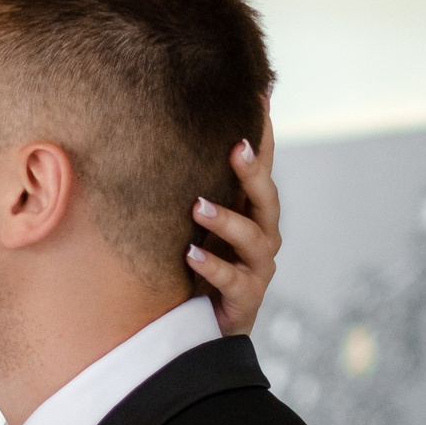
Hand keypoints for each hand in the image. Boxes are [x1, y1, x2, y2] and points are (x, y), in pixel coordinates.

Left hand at [188, 109, 279, 336]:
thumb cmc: (198, 264)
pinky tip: (190, 254)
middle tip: (236, 148)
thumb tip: (158, 132)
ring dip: (226, 219)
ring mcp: (257, 268)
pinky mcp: (246, 299)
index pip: (261, 167)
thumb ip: (189, 185)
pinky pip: (232, 280)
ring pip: (253, 238)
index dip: (264, 134)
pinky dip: (212, 265)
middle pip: (267, 198)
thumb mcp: (194, 222)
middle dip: (254, 172)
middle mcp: (262, 234)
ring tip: (197, 206)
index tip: (258, 96)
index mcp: (252, 210)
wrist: (203, 327)